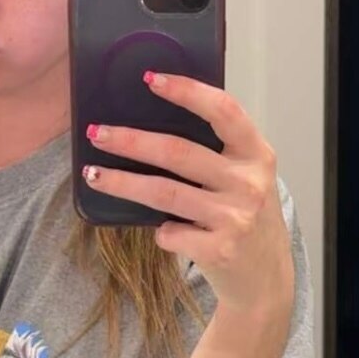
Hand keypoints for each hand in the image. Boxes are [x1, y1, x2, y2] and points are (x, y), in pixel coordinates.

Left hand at [82, 73, 294, 321]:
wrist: (265, 278)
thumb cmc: (245, 216)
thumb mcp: (246, 175)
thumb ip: (218, 150)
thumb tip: (152, 120)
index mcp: (257, 154)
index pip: (223, 110)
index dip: (186, 91)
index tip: (149, 79)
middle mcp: (249, 183)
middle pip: (178, 152)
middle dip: (131, 140)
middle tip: (97, 133)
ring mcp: (235, 218)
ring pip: (163, 192)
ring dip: (122, 182)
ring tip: (93, 174)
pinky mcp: (219, 250)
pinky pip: (169, 233)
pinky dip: (159, 231)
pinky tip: (160, 230)